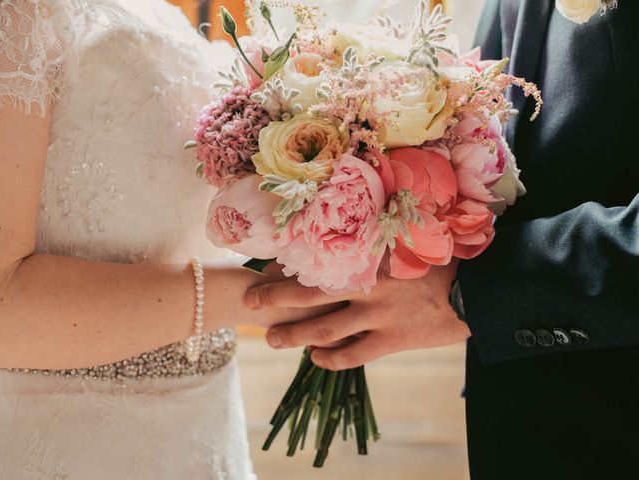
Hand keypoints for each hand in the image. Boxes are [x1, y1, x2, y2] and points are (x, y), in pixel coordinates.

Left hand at [244, 258, 470, 369]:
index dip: (287, 266)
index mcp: (367, 256)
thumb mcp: (407, 238)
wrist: (477, 289)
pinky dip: (331, 360)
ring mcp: (377, 315)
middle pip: (308, 295)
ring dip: (295, 336)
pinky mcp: (391, 341)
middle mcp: (366, 286)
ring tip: (272, 339)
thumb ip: (375, 239)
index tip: (264, 266)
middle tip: (250, 304)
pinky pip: (352, 356)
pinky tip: (316, 360)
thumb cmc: (443, 258)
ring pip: (324, 330)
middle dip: (275, 299)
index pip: (316, 261)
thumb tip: (349, 234)